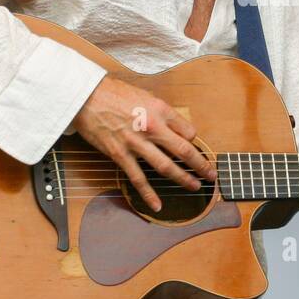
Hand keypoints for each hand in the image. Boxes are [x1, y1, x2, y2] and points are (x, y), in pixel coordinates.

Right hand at [66, 76, 215, 211]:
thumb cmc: (115, 93)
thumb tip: (178, 126)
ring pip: (166, 166)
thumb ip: (163, 112)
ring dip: (183, 179)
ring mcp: (136, 143)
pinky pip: (138, 178)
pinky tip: (158, 205)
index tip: (196, 150)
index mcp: (161, 110)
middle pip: (183, 151)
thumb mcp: (146, 96)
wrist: (86, 96)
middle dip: (200, 165)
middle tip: (211, 175)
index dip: (195, 142)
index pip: (188, 131)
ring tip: (195, 187)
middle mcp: (152, 127)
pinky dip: (148, 194)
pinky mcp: (120, 154)